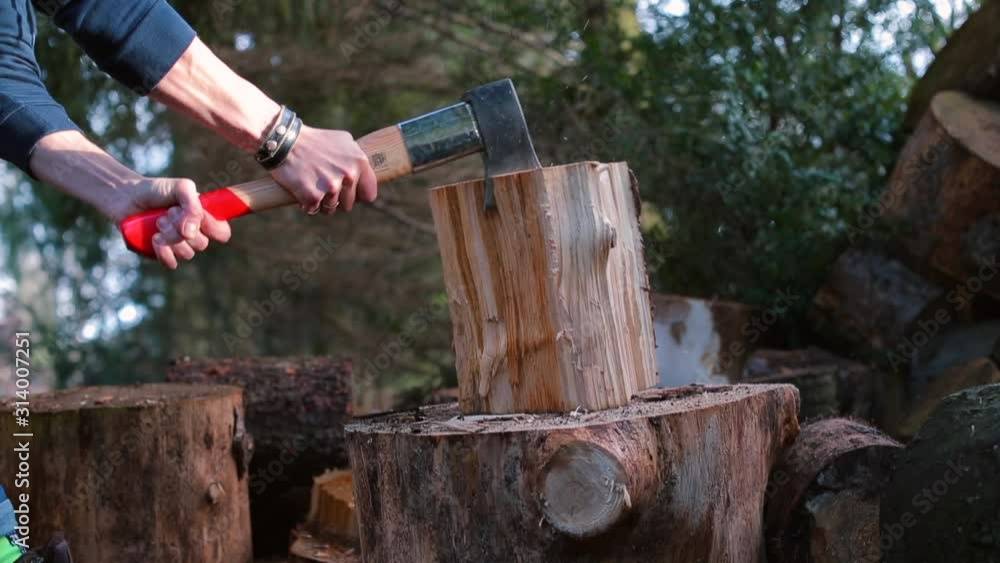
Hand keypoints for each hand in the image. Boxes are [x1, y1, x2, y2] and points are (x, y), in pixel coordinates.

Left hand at [112, 178, 231, 268]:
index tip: (200, 216)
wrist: (126, 197)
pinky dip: (163, 252)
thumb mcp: (180, 188)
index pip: (222, 233)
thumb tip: (190, 233)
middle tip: (167, 213)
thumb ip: (193, 205)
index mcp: (203, 218)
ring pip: (187, 254)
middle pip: (202, 244)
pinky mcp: (161, 254)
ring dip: (171, 237)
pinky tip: (154, 239)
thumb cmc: (155, 190)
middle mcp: (193, 234)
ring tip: (157, 222)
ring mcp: (178, 245)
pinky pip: (171, 263)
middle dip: (182, 228)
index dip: (214, 228)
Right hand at [268, 125, 377, 214]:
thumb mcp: (342, 141)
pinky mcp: (313, 196)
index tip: (348, 193)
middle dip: (337, 200)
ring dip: (322, 203)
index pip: (369, 194)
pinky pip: (314, 210)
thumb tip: (366, 174)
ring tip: (312, 186)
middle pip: (349, 205)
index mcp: (360, 161)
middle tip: (324, 187)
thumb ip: (356, 158)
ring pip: (331, 209)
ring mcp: (331, 186)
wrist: (284, 141)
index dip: (357, 196)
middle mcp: (349, 174)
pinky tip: (302, 190)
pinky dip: (307, 204)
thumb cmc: (313, 140)